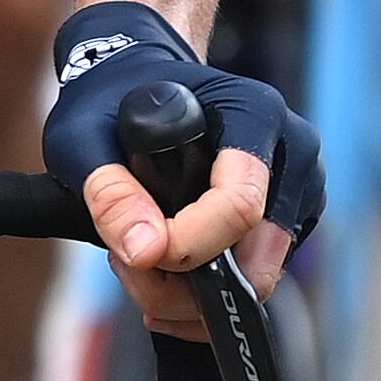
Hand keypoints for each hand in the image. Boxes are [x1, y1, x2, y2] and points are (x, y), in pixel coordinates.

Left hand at [41, 0, 320, 335]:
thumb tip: (146, 252)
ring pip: (256, 279)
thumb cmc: (109, 104)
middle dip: (185, 283)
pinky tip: (161, 259)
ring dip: (188, 291)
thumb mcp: (83, 135)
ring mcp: (297, 191)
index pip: (240, 203)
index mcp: (254, 111)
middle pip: (257, 257)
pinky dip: (203, 291)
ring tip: (136, 253)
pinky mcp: (290, 224)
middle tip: (124, 259)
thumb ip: (108, 191)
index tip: (135, 254)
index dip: (188, 244)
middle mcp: (291, 152)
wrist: (136, 89)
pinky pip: (253, 281)